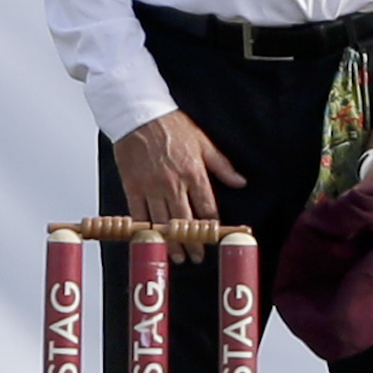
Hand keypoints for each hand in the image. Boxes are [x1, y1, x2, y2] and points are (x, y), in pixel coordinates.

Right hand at [112, 110, 246, 262]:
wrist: (139, 115)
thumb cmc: (171, 126)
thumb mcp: (204, 143)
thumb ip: (222, 166)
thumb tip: (240, 182)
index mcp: (194, 173)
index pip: (207, 207)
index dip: (211, 226)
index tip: (214, 237)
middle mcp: (173, 183)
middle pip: (185, 221)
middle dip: (192, 242)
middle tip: (197, 256)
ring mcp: (151, 187)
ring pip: (163, 223)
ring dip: (171, 242)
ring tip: (177, 256)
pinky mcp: (132, 187)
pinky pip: (139, 214)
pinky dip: (145, 229)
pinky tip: (151, 240)